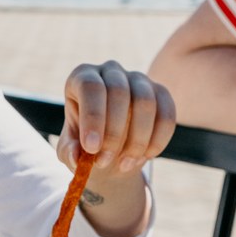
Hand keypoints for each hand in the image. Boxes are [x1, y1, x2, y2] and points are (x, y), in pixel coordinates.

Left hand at [60, 61, 176, 236]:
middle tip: (103, 162)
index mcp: (82, 77)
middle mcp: (111, 71)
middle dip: (113, 133)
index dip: (93, 117)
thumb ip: (68, 151)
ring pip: (146, 102)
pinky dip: (157, 141)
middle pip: (119, 92)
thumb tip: (75, 156)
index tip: (91, 148)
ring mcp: (139, 79)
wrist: (111, 150)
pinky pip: (167, 114)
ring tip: (124, 165)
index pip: (91, 87)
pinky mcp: (161, 93)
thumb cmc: (85, 144)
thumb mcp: (70, 149)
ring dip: (137, 140)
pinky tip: (144, 157)